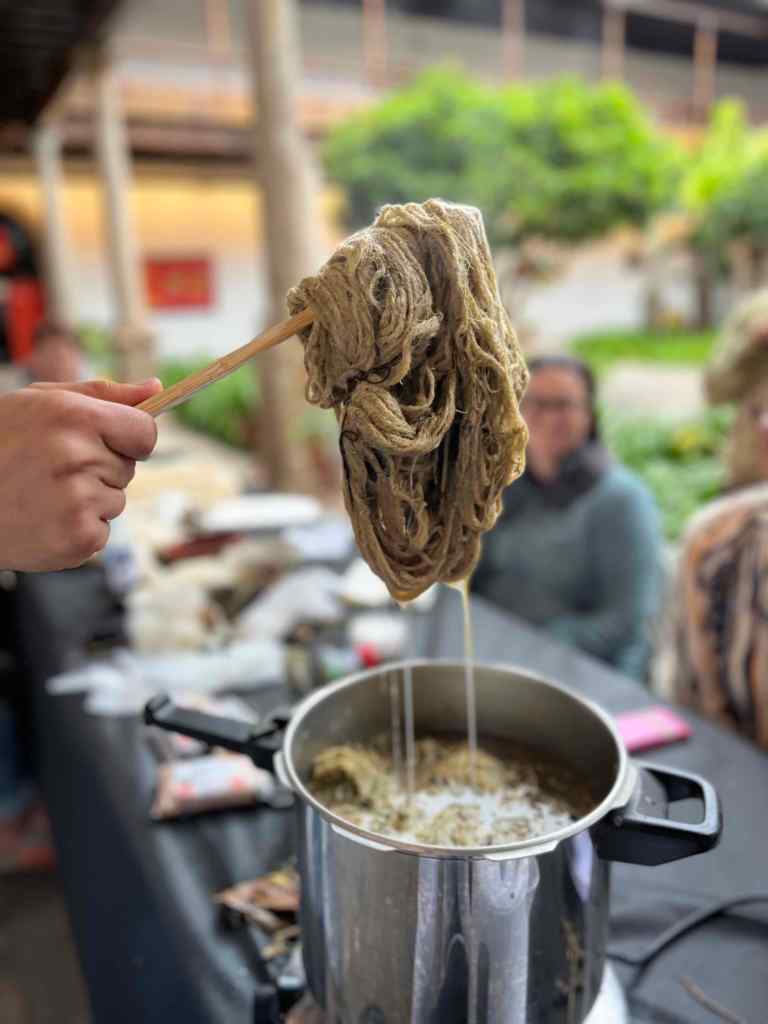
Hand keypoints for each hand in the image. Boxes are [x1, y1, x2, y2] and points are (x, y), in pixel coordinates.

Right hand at [0, 378, 161, 571]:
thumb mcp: (41, 403)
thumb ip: (103, 395)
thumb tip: (155, 388)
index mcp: (74, 417)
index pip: (145, 431)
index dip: (131, 437)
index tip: (112, 441)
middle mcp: (78, 457)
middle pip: (128, 468)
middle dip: (101, 468)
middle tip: (53, 468)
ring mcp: (78, 501)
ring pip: (116, 501)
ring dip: (90, 500)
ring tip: (43, 494)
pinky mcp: (77, 538)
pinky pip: (102, 532)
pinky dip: (79, 530)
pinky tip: (44, 518)